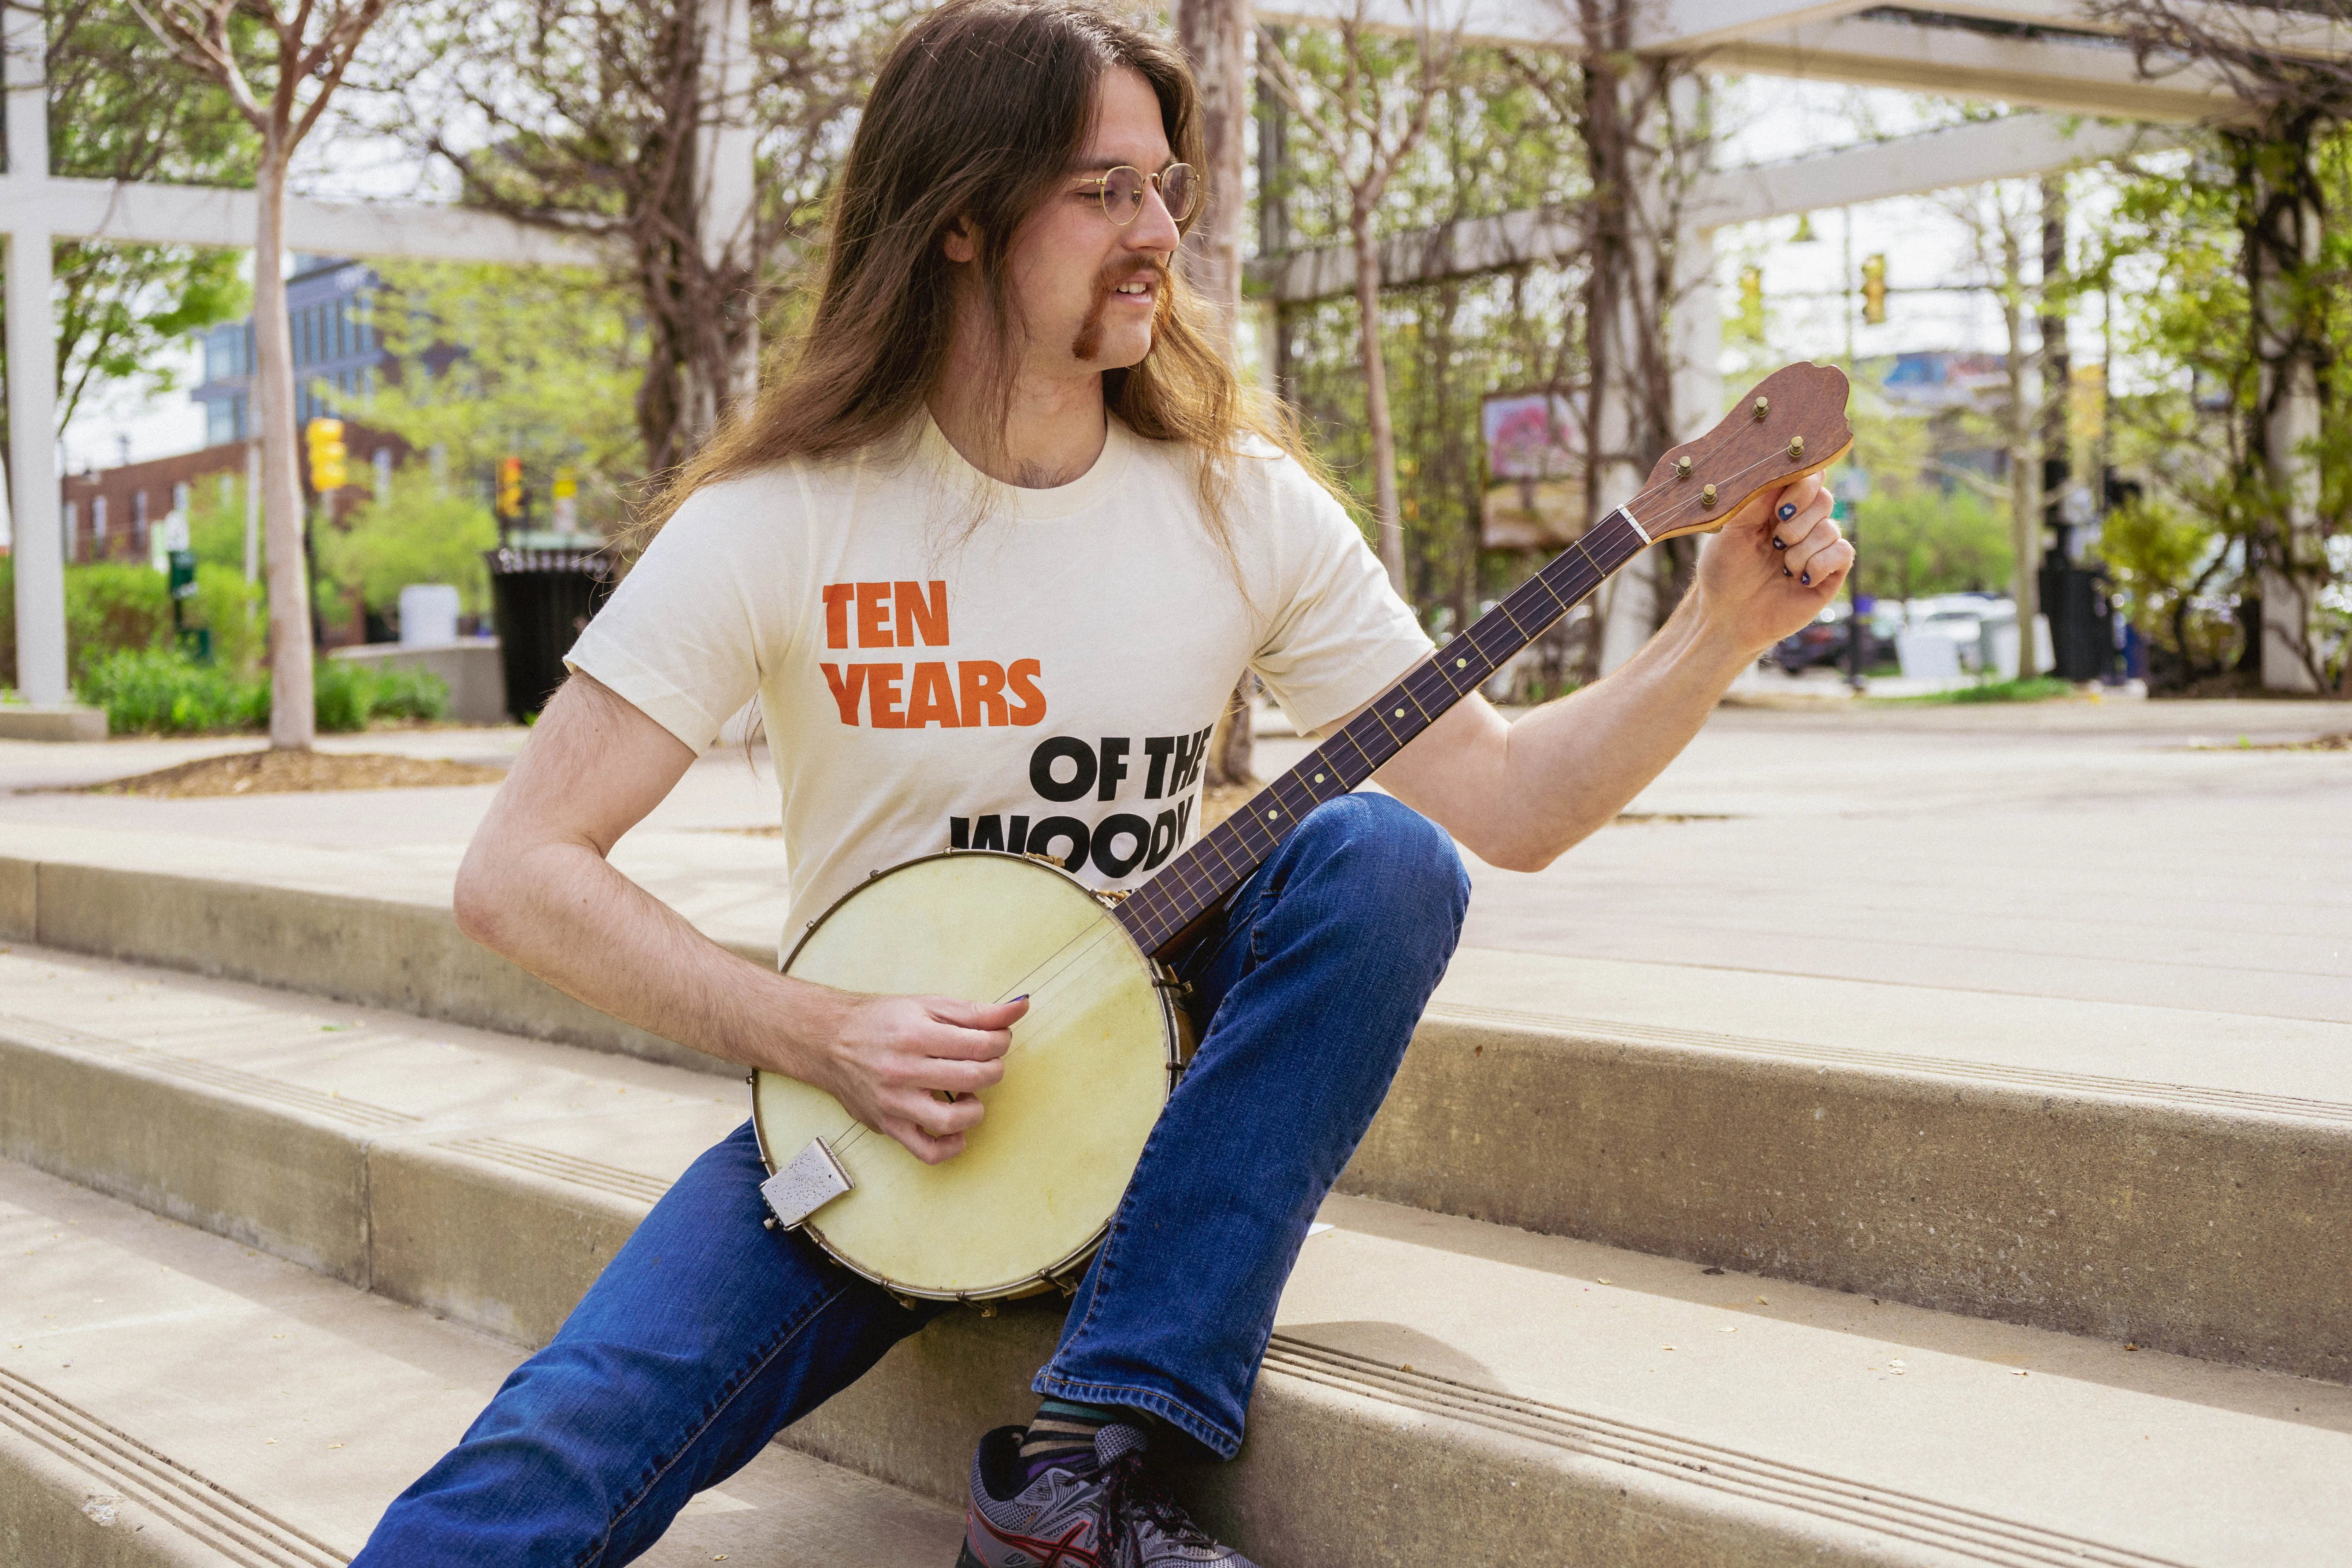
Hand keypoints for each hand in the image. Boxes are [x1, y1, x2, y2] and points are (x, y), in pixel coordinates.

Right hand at [791, 992, 1027, 1164]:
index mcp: (916, 1034)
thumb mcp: (928, 1006)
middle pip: (974, 1077)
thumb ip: (976, 1011)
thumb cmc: (882, 1021)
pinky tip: (957, 1129)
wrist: (830, 1041)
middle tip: (986, 1063)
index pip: (981, 1044)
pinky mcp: (888, 1126)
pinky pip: (927, 1152)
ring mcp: (895, 1102)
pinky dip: (951, 1146)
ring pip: (953, 1120)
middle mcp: (903, 1070)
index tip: (997, 1040)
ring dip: (975, 1109)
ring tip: (970, 1095)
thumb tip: (1019, 1008)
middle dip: (994, 1069)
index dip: (1001, 1042)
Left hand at [1692, 473, 1855, 657]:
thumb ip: (1757, 499)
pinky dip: (1819, 563)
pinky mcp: (1829, 574)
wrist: (1726, 618)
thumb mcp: (1732, 530)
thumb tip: (1783, 470)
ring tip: (1782, 568)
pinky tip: (1799, 578)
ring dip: (1802, 549)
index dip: (1802, 484)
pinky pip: (1843, 552)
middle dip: (1798, 519)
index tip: (1781, 505)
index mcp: (1777, 508)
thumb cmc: (1723, 573)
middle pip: (1824, 499)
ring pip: (1830, 528)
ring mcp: (1817, 549)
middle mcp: (1801, 524)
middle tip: (1775, 541)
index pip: (1807, 479)